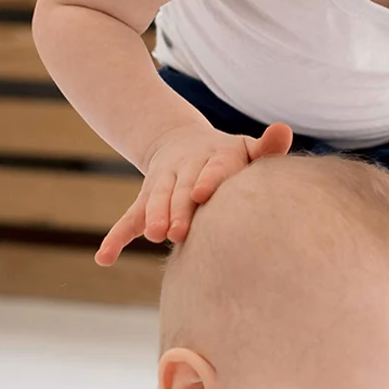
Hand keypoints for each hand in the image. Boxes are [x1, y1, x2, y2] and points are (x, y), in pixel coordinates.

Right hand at [97, 121, 294, 265]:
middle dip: (177, 208)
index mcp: (213, 157)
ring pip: (154, 201)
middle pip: (180, 189)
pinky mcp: (146, 202)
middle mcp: (184, 170)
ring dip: (152, 217)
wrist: (181, 142)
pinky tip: (104, 259)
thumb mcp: (246, 149)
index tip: (201, 193)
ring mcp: (162, 186)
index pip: (212, 169)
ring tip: (153, 235)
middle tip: (176, 230)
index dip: (206, 180)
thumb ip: (266, 146)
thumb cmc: (229, 157)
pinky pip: (128, 220)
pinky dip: (115, 239)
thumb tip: (285, 130)